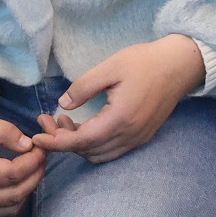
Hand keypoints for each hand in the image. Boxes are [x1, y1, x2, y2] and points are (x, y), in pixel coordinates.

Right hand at [0, 113, 45, 216]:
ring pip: (7, 211)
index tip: (41, 148)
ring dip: (25, 193)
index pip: (11, 174)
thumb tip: (29, 145)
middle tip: (41, 160)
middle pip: (13, 195)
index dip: (32, 162)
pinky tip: (13, 189)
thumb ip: (4, 132)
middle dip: (34, 177)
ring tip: (30, 172)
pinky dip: (9, 207)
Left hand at [30, 35, 206, 164]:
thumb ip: (83, 87)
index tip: (36, 137)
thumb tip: (62, 105)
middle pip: (88, 151)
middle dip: (63, 141)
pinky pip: (111, 150)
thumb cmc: (145, 62)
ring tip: (63, 121)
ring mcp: (137, 138)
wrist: (179, 65)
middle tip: (47, 120)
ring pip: (99, 154)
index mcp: (120, 118)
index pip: (81, 141)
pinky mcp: (141, 136)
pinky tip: (84, 126)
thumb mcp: (110, 67)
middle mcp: (130, 134)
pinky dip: (93, 144)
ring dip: (78, 144)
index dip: (56, 142)